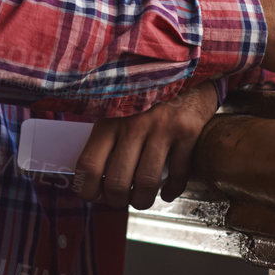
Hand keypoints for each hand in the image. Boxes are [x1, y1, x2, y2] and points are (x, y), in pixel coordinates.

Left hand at [71, 81, 220, 210]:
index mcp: (108, 121)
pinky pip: (177, 175)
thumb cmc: (146, 100)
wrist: (186, 73)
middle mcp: (132, 124)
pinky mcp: (187, 131)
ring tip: (142, 199)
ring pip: (146, 183)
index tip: (95, 195)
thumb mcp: (118, 112)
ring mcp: (160, 128)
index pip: (88, 166)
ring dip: (143, 200)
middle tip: (121, 200)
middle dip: (117, 200)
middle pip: (116, 181)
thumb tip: (91, 179)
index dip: (89, 190)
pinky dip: (171, 190)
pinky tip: (167, 190)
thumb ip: (105, 139)